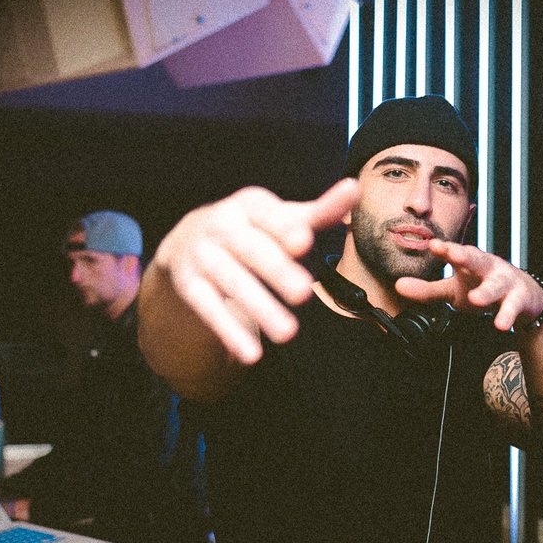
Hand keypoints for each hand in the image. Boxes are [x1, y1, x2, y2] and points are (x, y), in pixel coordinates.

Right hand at [150, 180, 359, 363]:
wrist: (188, 240)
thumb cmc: (253, 229)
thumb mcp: (282, 217)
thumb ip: (319, 210)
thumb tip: (354, 189)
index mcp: (249, 205)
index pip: (268, 216)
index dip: (284, 229)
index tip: (304, 242)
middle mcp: (222, 226)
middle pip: (252, 250)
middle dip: (277, 271)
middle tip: (304, 292)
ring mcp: (203, 255)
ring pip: (233, 283)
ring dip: (260, 308)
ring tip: (288, 334)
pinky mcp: (190, 285)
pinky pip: (209, 310)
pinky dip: (230, 332)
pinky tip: (251, 354)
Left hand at [393, 240, 542, 330]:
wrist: (524, 296)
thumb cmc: (482, 287)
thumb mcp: (453, 290)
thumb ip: (427, 290)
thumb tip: (398, 286)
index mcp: (469, 262)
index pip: (455, 252)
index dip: (445, 249)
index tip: (432, 245)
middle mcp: (487, 267)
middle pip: (476, 259)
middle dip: (465, 256)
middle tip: (453, 254)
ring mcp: (505, 281)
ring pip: (496, 284)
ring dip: (487, 291)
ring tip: (477, 299)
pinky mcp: (519, 297)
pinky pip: (512, 306)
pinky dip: (507, 315)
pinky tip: (500, 325)